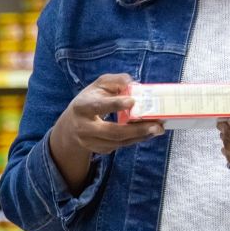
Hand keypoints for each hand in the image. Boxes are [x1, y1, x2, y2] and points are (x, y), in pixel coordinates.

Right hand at [48, 73, 162, 194]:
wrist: (72, 126)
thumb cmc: (90, 100)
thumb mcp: (99, 86)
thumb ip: (116, 81)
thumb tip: (133, 83)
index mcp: (83, 106)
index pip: (99, 106)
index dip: (115, 104)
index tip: (133, 101)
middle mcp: (84, 126)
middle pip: (112, 131)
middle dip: (136, 129)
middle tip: (156, 125)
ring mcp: (91, 141)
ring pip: (118, 142)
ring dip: (140, 136)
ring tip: (158, 129)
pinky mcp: (99, 149)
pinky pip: (120, 146)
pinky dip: (136, 140)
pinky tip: (148, 133)